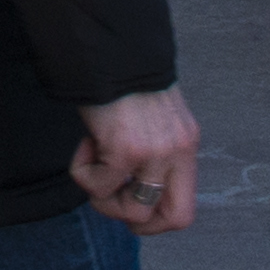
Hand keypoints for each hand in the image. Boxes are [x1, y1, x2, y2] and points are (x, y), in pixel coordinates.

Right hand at [71, 88, 200, 234]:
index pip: (185, 209)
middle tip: (112, 197)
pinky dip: (83, 171)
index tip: (129, 202)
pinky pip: (99, 185)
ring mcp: (154, 151)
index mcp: (186, 145)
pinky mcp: (125, 148)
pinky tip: (85, 143)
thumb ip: (154, 152)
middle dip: (137, 222)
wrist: (109, 47)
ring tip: (94, 162)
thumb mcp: (154, 120)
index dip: (155, 220)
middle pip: (175, 219)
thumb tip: (132, 186)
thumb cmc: (124, 80)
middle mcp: (177, 151)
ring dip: (103, 197)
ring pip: (133, 210)